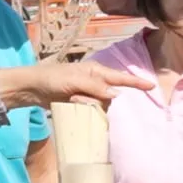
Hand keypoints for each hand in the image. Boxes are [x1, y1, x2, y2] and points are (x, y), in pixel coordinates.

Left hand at [0, 63, 152, 110]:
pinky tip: (71, 108)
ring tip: (70, 101)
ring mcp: (88, 94)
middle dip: (97, 100)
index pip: (120, 78)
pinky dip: (83, 111)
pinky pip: (90, 111)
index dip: (136, 83)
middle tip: (75, 98)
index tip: (151, 86)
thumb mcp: (74, 81)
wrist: (32, 88)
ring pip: (100, 106)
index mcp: (96, 71)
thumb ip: (95, 87)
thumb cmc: (52, 79)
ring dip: (87, 106)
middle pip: (109, 96)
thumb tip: (116, 94)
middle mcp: (95, 82)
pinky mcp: (80, 104)